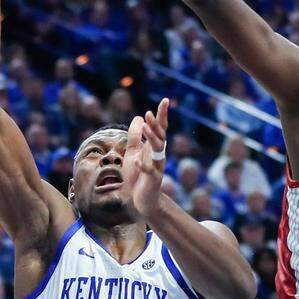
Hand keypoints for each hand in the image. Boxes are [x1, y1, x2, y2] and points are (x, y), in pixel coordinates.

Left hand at [123, 98, 169, 218]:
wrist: (142, 198)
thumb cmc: (138, 175)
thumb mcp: (133, 152)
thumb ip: (135, 136)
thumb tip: (139, 116)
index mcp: (154, 147)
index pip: (160, 128)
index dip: (162, 115)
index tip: (165, 100)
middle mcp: (158, 155)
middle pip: (160, 136)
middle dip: (156, 125)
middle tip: (149, 113)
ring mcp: (157, 167)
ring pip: (158, 150)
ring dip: (151, 138)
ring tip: (144, 127)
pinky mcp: (152, 180)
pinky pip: (149, 171)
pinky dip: (142, 166)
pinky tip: (136, 161)